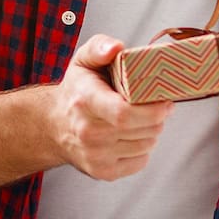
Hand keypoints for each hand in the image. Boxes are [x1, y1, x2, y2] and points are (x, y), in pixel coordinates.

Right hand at [47, 34, 173, 179]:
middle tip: (158, 104)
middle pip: (142, 129)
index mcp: (85, 100)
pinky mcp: (102, 171)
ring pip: (146, 145)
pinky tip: (132, 134)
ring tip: (143, 118)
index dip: (151, 109)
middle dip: (158, 116)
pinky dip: (144, 147)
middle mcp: (88, 131)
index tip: (164, 100)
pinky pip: (140, 161)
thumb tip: (117, 47)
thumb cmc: (76, 89)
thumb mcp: (83, 60)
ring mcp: (95, 155)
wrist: (54, 125)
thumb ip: (100, 47)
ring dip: (153, 131)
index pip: (123, 113)